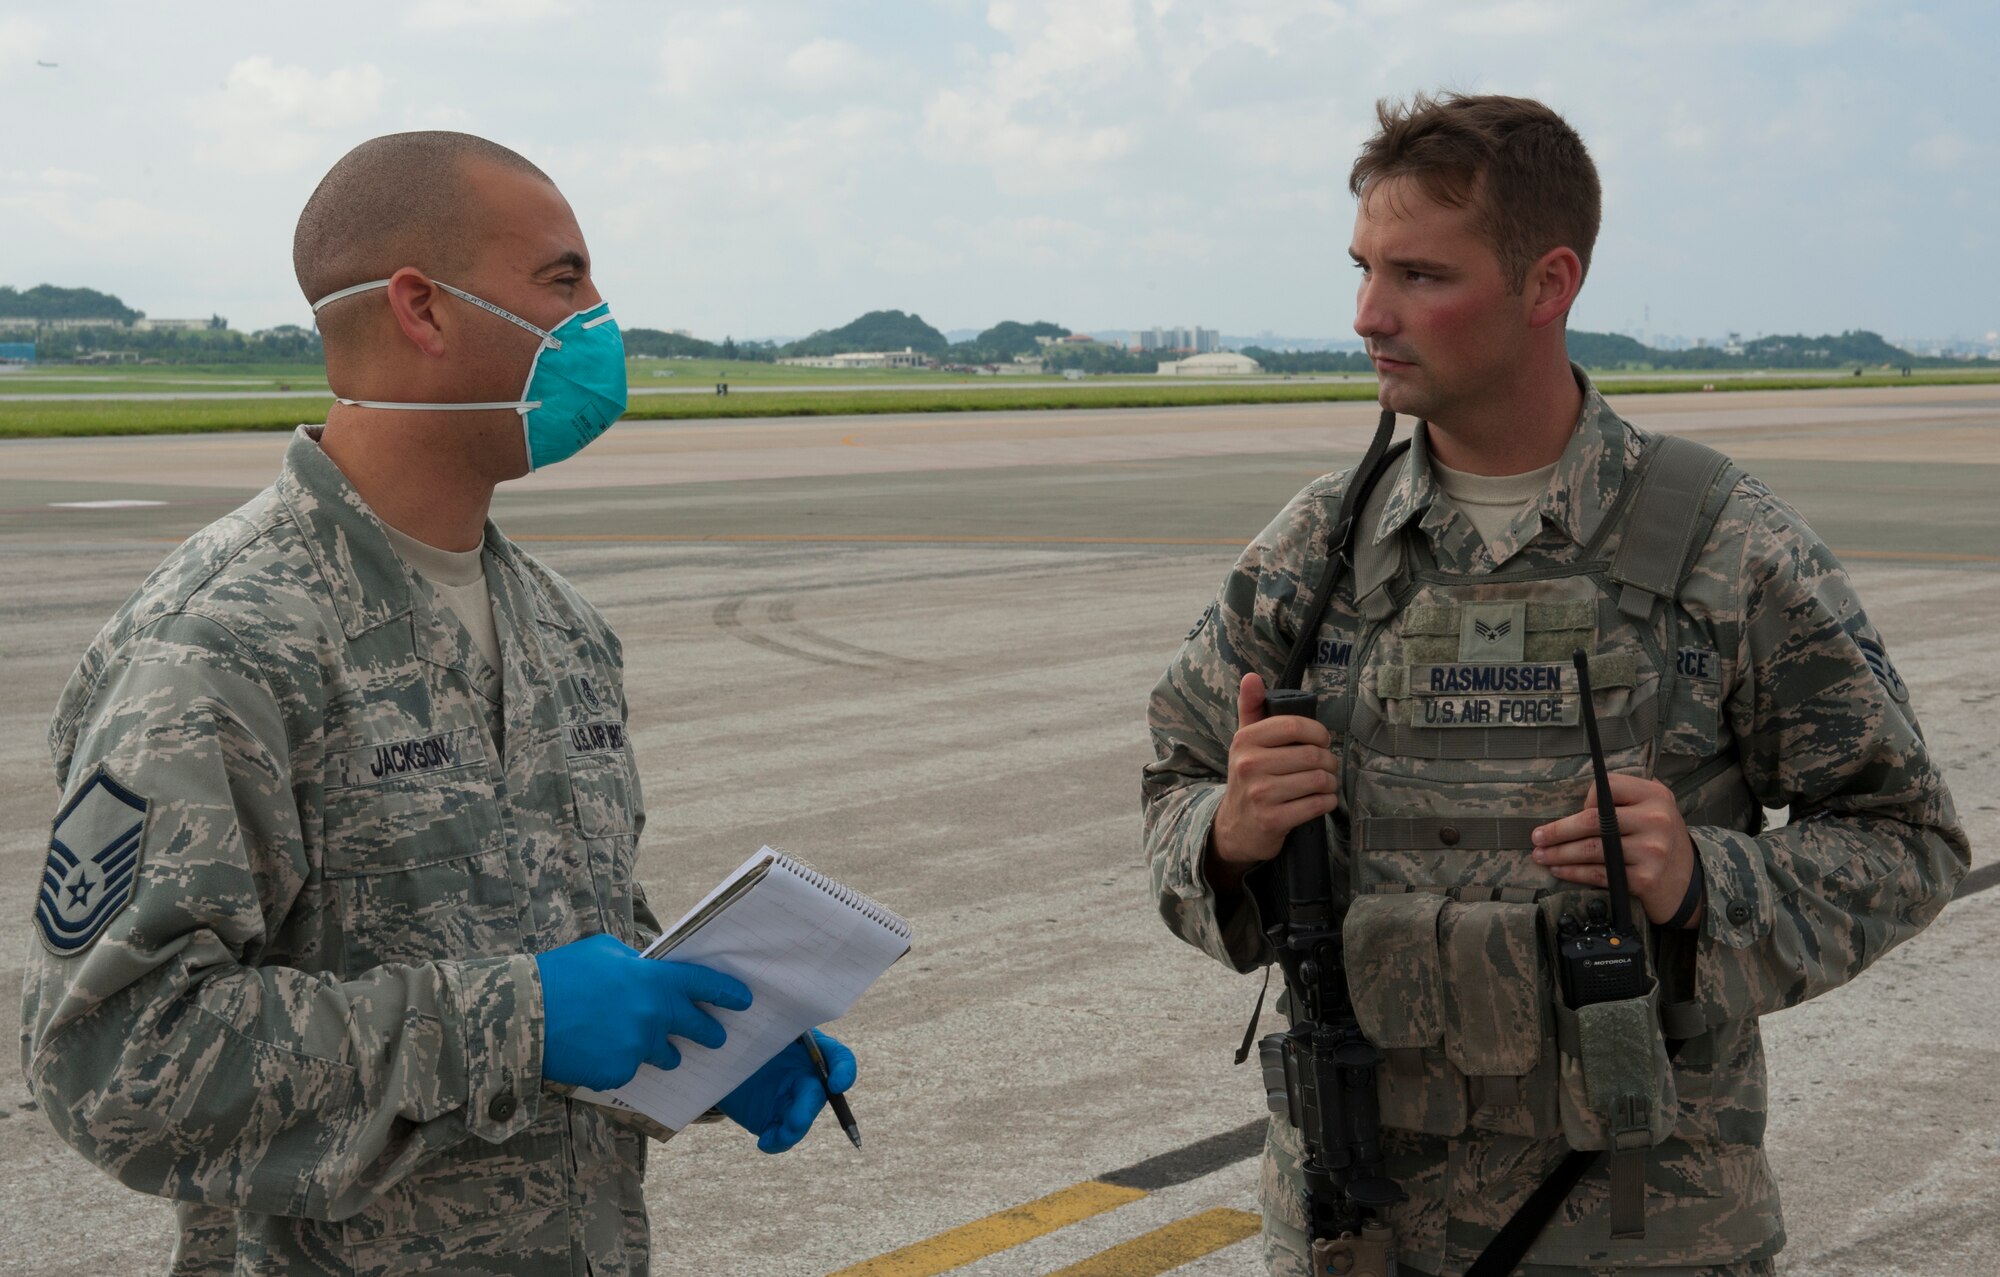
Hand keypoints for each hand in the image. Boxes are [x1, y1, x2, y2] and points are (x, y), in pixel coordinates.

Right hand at [534, 934, 752, 1091]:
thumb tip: (649, 969)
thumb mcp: (603, 951)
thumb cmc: (561, 975)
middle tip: (716, 1036)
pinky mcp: (618, 1073)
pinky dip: (620, 1062)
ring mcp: (637, 1048)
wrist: (523, 1014)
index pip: (704, 985)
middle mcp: (653, 1016)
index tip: (743, 1000)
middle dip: (710, 1033)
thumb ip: (635, 962)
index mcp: (653, 980)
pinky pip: (629, 1069)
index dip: (727, 993)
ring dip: (663, 1051)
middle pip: (698, 1029)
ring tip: (646, 1042)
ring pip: (665, 1055)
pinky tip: (598, 1051)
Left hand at [718, 1029, 856, 1153]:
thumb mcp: (758, 1026)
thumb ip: (772, 1028)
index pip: (839, 1058)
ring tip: (776, 1136)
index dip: (844, 1071)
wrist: (719, 1058)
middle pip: (819, 1095)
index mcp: (809, 1047)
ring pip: (802, 1120)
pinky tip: (765, 1142)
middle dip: (808, 1109)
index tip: (837, 1084)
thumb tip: (787, 1028)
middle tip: (796, 1120)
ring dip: (794, 1130)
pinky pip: (781, 1136)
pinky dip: (776, 1142)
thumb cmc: (745, 1033)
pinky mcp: (773, 1119)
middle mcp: (805, 1076)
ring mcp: (790, 1100)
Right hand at [1208, 672, 1340, 890]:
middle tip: (1327, 766)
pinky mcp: (1273, 820)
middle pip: (1311, 755)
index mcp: (1244, 741)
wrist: (1235, 827)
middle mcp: (1249, 765)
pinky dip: (1328, 802)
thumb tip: (1251, 676)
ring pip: (1318, 780)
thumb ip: (1251, 708)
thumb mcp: (1245, 742)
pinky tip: (1322, 800)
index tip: (1322, 740)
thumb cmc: (1249, 778)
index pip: (1293, 725)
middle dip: (1329, 761)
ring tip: (1325, 783)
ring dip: (1330, 782)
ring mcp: (1261, 794)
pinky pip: (1317, 804)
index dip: (1318, 732)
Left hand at [1532, 773, 1700, 926]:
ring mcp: (1651, 850)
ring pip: (1592, 850)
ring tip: (1540, 855)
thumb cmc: (1661, 840)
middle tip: (1536, 837)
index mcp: (1655, 795)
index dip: (1586, 799)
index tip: (1574, 813)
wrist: (1689, 882)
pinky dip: (1573, 872)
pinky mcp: (1644, 878)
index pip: (1607, 787)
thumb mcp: (1654, 808)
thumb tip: (1576, 800)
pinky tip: (1559, 869)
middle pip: (1593, 821)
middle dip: (1558, 830)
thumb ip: (1624, 798)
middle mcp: (1655, 819)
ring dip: (1559, 853)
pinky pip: (1598, 874)